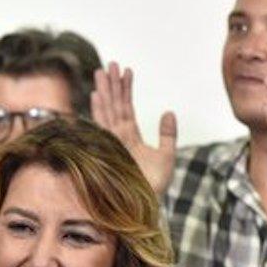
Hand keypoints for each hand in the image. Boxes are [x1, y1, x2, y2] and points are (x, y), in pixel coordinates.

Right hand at [92, 62, 176, 195]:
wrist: (144, 203)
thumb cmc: (152, 185)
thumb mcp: (167, 155)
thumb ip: (167, 134)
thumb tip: (169, 111)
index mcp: (130, 137)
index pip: (126, 108)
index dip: (126, 90)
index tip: (127, 70)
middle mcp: (118, 137)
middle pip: (113, 105)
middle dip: (111, 84)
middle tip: (109, 64)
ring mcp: (112, 142)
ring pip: (107, 111)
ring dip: (105, 91)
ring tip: (102, 71)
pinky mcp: (110, 148)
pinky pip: (104, 125)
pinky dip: (100, 109)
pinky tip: (97, 95)